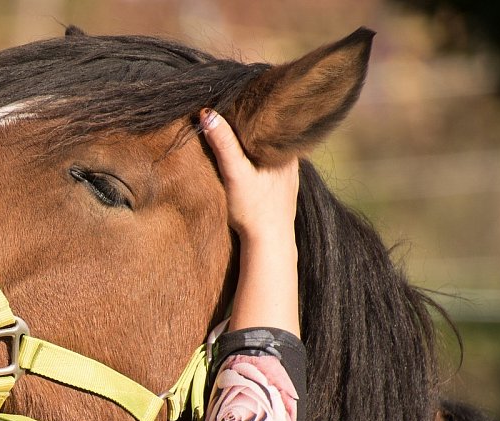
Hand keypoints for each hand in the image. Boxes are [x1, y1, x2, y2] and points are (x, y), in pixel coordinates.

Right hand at [199, 109, 298, 245]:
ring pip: (269, 148)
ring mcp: (289, 173)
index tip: (233, 98)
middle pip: (269, 132)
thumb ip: (223, 144)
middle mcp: (292, 158)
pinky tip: (246, 158)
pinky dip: (257, 157)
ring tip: (234, 128)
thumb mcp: (235, 173)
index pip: (270, 117)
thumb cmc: (254, 210)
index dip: (251, 106)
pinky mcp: (283, 186)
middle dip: (251, 123)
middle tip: (229, 109)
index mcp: (285, 148)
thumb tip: (207, 113)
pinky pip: (269, 163)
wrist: (269, 243)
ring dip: (254, 140)